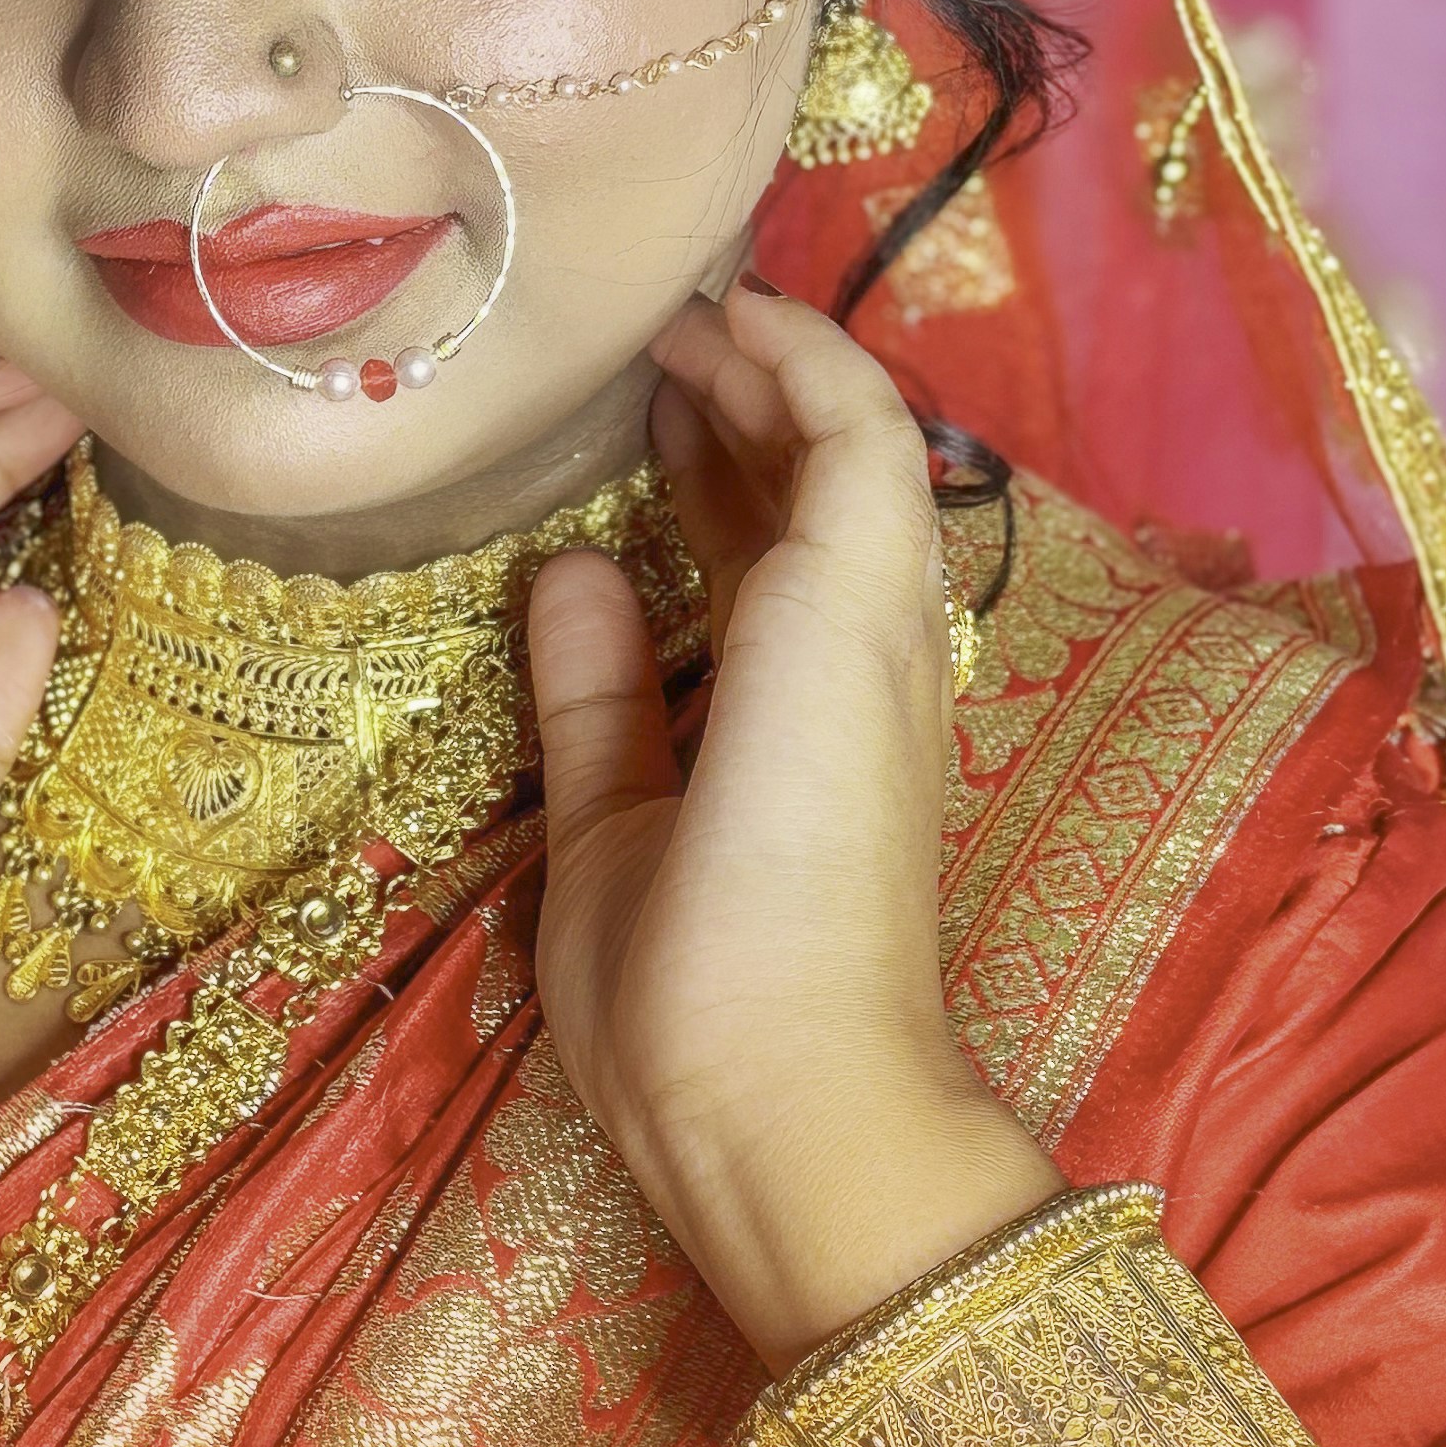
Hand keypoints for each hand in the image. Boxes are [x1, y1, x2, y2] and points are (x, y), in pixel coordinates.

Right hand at [527, 279, 1056, 1366]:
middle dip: (761, 391)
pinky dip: (756, 553)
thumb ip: (594, 688)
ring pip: (836, 545)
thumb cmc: (709, 982)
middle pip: (851, 472)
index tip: (685, 308)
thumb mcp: (616, 832)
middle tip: (649, 345)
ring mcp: (875, 716)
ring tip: (655, 415)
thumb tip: (570, 571)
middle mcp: (876, 656)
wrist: (808, 1138)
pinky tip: (669, 555)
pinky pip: (817, 616)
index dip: (778, 349)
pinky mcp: (850, 778)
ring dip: (761, 466)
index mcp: (835, 634)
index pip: (849, 428)